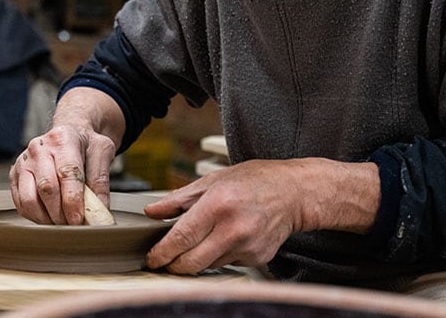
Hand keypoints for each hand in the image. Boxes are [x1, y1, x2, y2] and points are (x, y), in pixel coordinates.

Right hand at [9, 123, 116, 224]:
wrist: (68, 134)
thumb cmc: (85, 145)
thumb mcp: (102, 153)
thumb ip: (101, 181)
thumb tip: (99, 210)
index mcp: (63, 139)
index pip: (67, 172)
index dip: (73, 200)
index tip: (79, 219)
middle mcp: (39, 148)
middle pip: (46, 188)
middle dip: (61, 213)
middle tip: (74, 224)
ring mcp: (24, 161)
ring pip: (29, 199)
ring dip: (47, 218)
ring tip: (62, 222)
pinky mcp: (15, 175)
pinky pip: (21, 204)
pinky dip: (35, 217)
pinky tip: (50, 217)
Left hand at [143, 158, 379, 273]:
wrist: (293, 192)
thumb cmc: (254, 181)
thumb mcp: (212, 180)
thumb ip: (179, 199)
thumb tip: (153, 212)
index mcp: (218, 204)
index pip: (182, 238)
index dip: (162, 253)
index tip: (152, 258)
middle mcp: (233, 229)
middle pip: (191, 262)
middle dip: (173, 265)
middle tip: (164, 260)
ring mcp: (247, 246)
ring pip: (207, 266)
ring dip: (197, 259)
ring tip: (201, 239)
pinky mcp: (256, 258)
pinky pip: (226, 264)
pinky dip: (218, 256)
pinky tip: (225, 238)